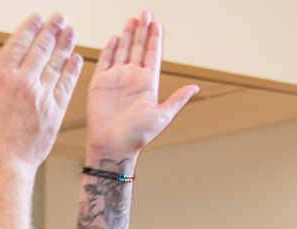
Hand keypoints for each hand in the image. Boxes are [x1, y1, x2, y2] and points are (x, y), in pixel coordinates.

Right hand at [0, 14, 80, 174]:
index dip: (30, 27)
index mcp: (0, 78)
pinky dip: (72, 70)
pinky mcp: (53, 112)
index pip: (19, 43)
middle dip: (52, 30)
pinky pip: (66, 85)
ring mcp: (41, 97)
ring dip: (65, 45)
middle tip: (59, 18)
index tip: (38, 18)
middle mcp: (23, 83)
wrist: (1, 167)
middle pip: (41, 48)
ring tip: (71, 31)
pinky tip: (76, 59)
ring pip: (56, 64)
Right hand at [84, 11, 198, 162]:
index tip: (157, 23)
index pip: (153, 55)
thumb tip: (196, 88)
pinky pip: (106, 60)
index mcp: (148, 83)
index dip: (155, 38)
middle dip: (142, 30)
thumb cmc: (137, 136)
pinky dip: (110, 48)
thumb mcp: (162, 116)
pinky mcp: (100, 82)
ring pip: (124, 50)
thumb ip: (177, 99)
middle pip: (139, 48)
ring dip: (128, 34)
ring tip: (133, 19)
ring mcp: (116, 79)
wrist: (113, 146)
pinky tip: (116, 37)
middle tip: (146, 12)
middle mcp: (132, 78)